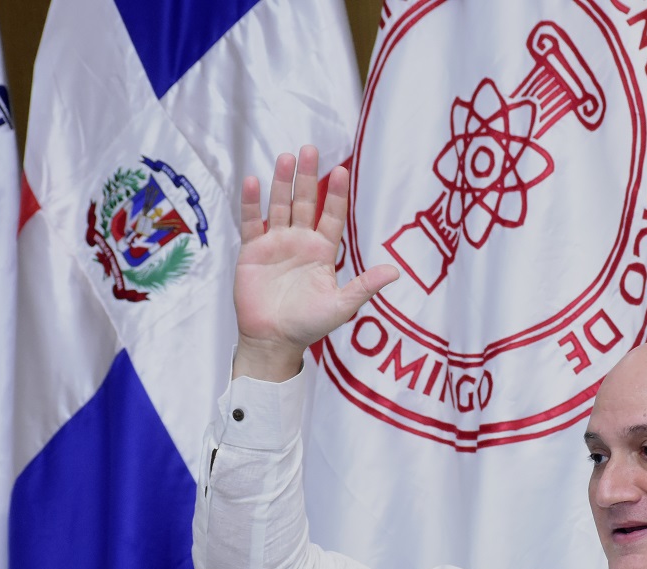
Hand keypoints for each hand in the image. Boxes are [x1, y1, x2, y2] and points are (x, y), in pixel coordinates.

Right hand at [232, 145, 399, 380]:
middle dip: (307, 177)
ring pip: (279, 206)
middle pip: (304, 202)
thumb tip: (395, 272)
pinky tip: (253, 182)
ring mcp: (275, 243)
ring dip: (282, 182)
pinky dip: (251, 203)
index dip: (335, 194)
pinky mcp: (252, 251)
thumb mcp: (341, 306)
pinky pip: (251, 222)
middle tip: (310, 150)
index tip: (341, 171)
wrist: (273, 340)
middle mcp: (300, 241)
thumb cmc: (308, 325)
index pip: (332, 216)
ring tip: (286, 158)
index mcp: (322, 251)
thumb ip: (365, 286)